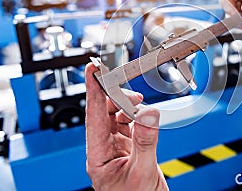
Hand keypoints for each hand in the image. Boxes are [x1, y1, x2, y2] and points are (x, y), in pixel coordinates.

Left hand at [85, 63, 168, 190]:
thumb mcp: (143, 172)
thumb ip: (146, 142)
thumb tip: (148, 113)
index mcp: (98, 156)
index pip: (93, 116)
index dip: (93, 90)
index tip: (93, 70)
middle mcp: (103, 148)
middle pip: (104, 112)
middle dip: (117, 98)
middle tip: (134, 93)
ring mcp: (115, 147)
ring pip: (116, 115)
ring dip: (129, 107)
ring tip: (141, 107)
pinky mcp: (128, 146)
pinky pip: (129, 122)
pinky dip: (137, 115)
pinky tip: (144, 116)